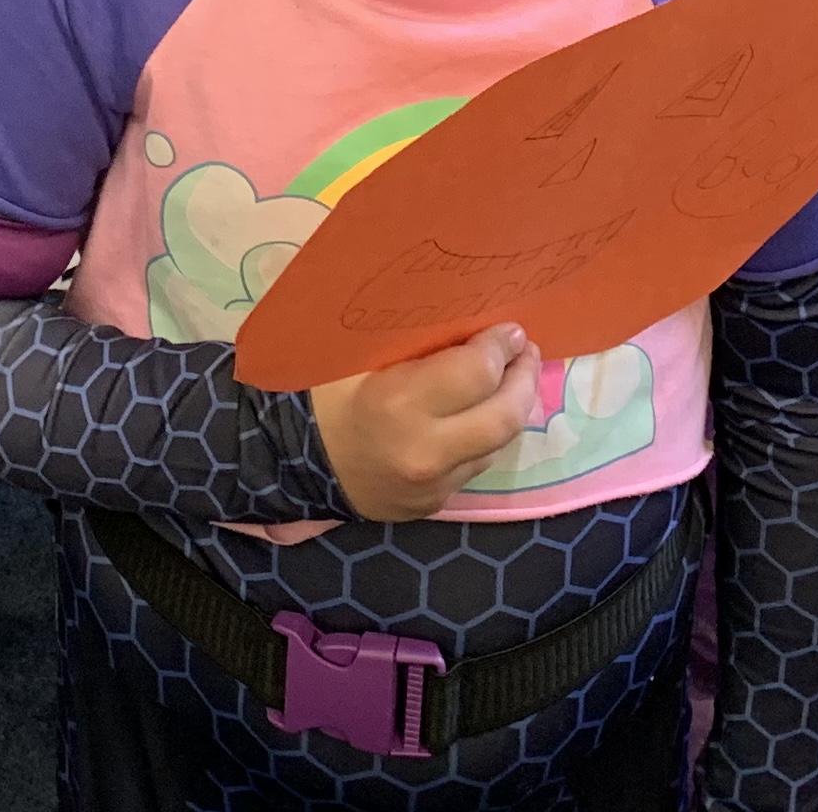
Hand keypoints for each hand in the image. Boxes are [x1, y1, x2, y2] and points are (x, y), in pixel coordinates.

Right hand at [308, 323, 544, 521]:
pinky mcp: (432, 505)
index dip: (501, 346)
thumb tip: (464, 312)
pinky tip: (480, 414)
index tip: (510, 329)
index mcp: (401, 403)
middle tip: (525, 352)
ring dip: (511, 409)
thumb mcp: (357, 352)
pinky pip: (474, 468)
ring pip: (497, 446)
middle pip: (504, 417)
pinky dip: (484, 437)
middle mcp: (425, 450)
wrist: (291, 462)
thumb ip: (412, 336)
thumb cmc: (323, 393)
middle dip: (523, 378)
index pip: (478, 373)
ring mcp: (432, 486)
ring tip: (511, 379)